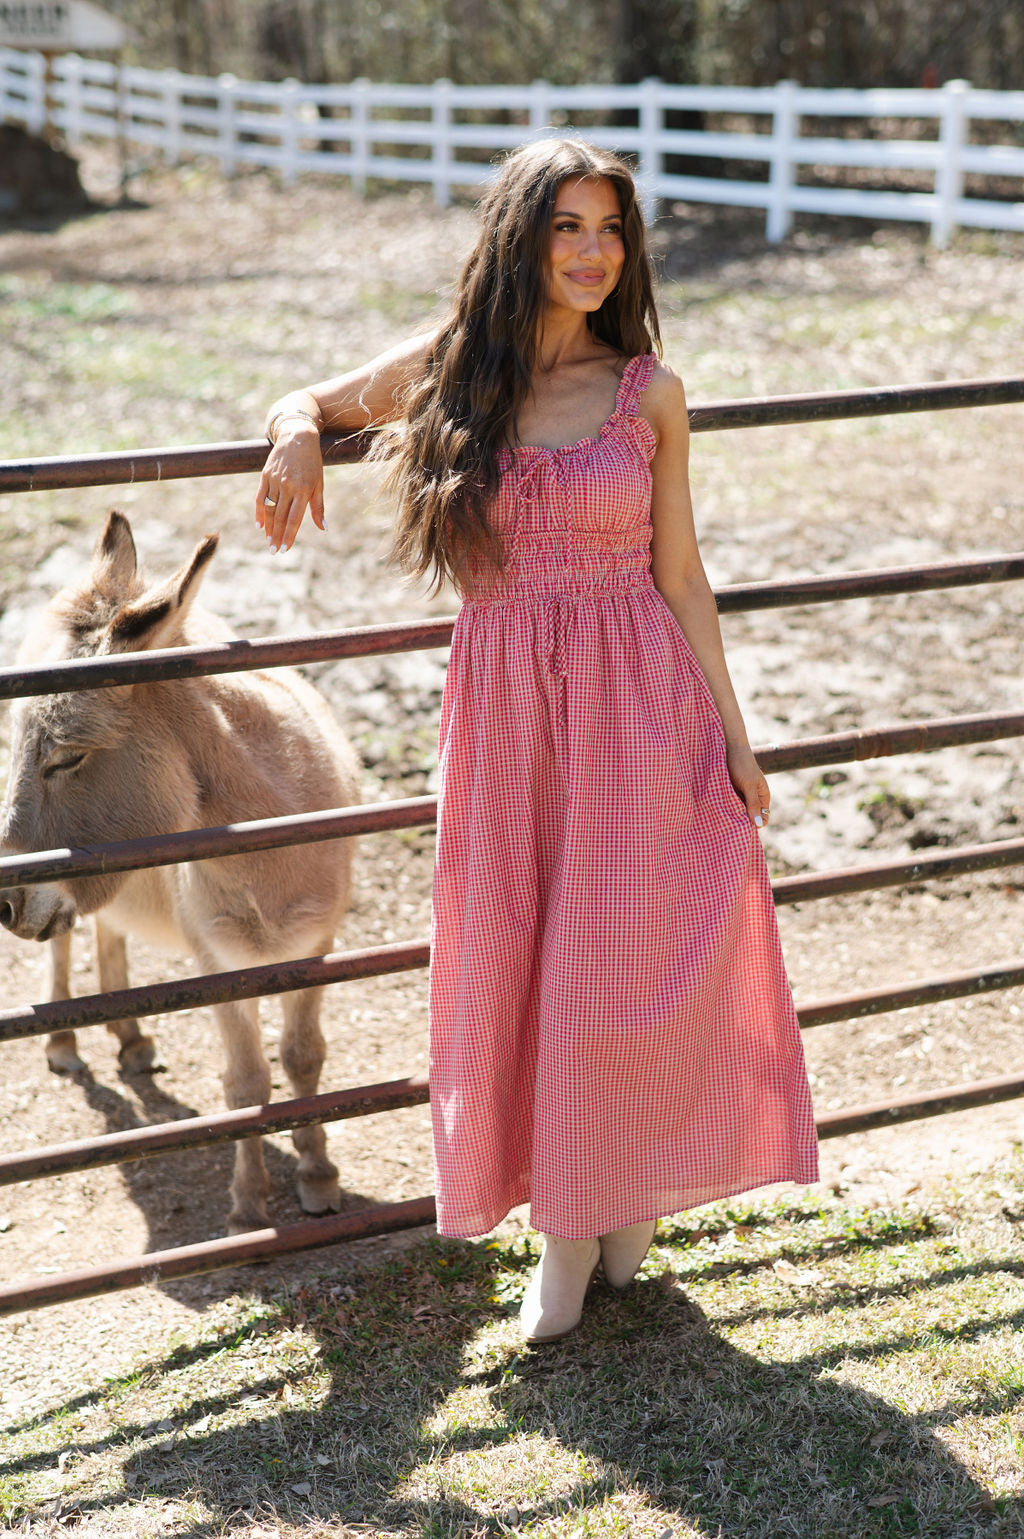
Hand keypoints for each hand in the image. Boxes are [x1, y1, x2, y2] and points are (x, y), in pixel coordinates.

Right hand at [255, 423, 325, 551]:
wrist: (298, 437)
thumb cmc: (312, 463)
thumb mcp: (319, 483)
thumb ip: (318, 507)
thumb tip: (323, 528)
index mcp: (304, 490)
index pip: (295, 518)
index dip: (289, 535)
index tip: (286, 549)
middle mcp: (288, 486)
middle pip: (280, 517)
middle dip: (277, 536)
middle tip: (274, 551)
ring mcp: (275, 481)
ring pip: (270, 509)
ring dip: (268, 527)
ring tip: (268, 542)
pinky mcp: (265, 476)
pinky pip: (260, 498)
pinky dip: (259, 512)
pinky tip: (259, 525)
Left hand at [726, 740, 770, 830]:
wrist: (729, 747)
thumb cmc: (742, 764)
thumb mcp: (748, 785)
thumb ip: (753, 804)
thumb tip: (759, 824)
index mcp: (763, 796)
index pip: (763, 818)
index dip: (755, 825)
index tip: (743, 828)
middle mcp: (754, 797)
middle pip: (750, 816)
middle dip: (742, 822)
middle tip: (730, 826)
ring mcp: (742, 794)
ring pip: (739, 811)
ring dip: (733, 815)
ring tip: (724, 819)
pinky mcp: (731, 791)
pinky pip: (730, 804)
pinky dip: (726, 808)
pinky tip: (719, 811)